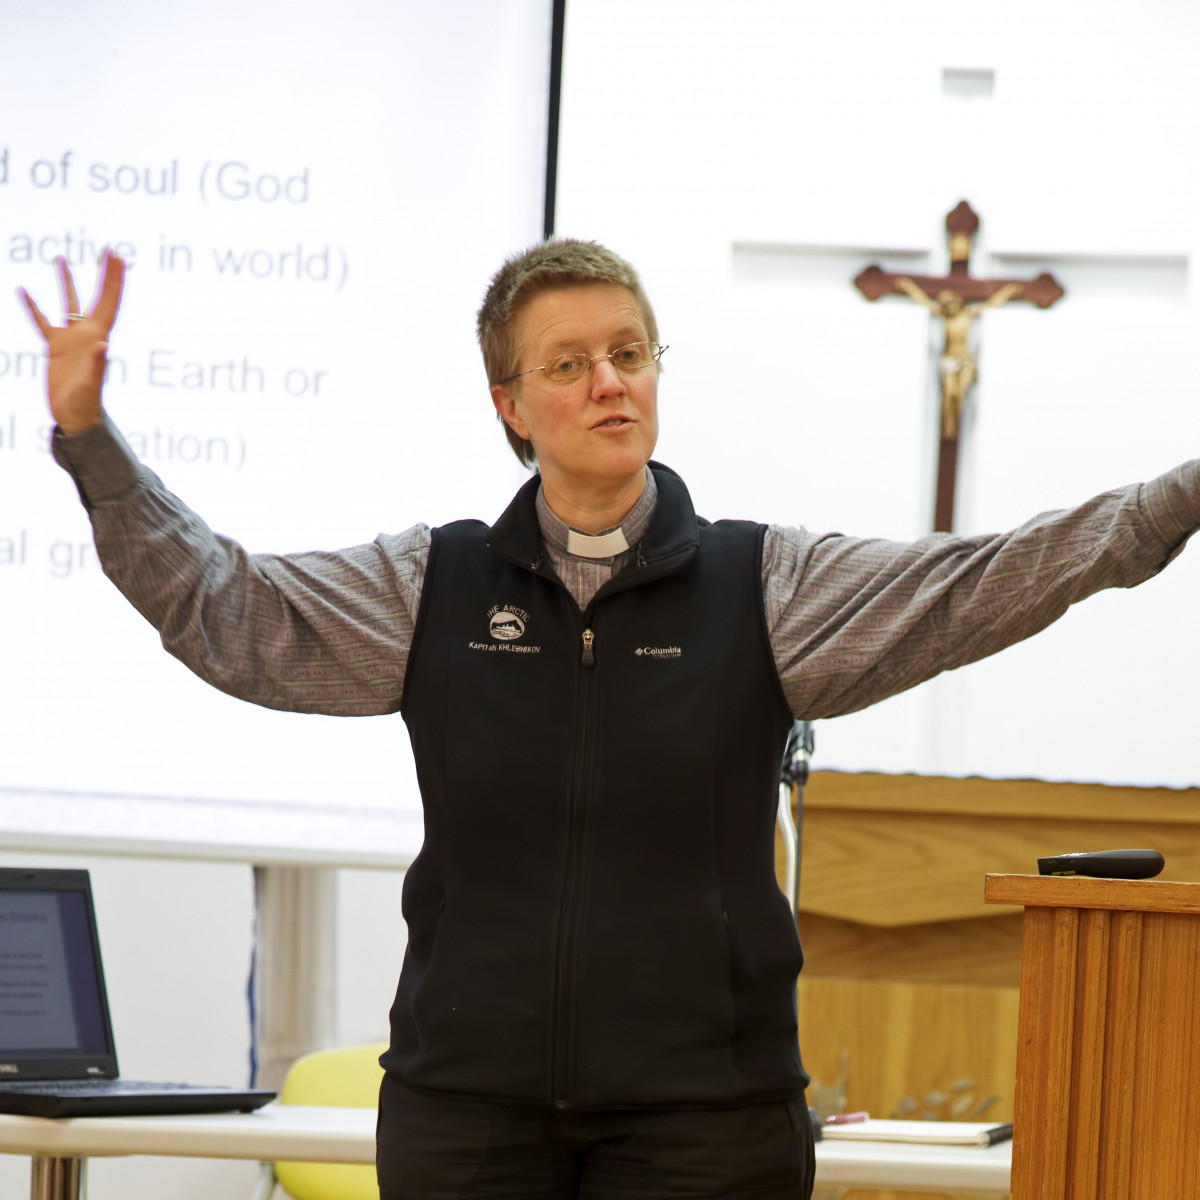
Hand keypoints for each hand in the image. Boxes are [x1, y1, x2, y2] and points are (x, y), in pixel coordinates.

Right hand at [19, 251, 124, 434]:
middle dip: (104, 274)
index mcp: (98, 337)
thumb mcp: (90, 384)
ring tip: (60, 258)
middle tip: (108, 249)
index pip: (110, 302)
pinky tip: (23, 290)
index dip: (114, 279)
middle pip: (97, 297)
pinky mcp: (55, 348)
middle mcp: (87, 334)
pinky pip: (41, 321)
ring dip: (67, 282)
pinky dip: (33, 306)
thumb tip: (103, 345)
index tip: (118, 257)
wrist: (74, 418)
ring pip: (68, 303)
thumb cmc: (85, 404)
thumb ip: (96, 365)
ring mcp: (71, 339)